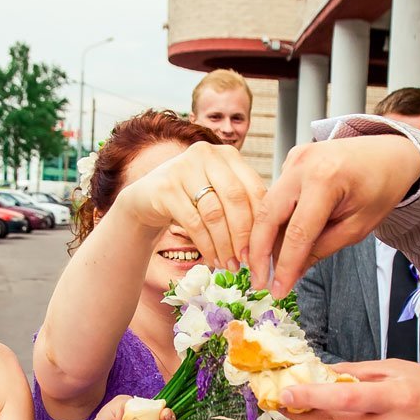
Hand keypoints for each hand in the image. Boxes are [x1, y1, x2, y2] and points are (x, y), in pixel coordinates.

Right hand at [111, 141, 266, 271]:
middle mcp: (207, 153)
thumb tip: (272, 241)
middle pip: (236, 199)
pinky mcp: (165, 187)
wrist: (146, 200)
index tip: (265, 249)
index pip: (254, 188)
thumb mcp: (219, 195)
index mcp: (228, 154)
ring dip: (225, 245)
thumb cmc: (192, 200)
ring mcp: (183, 167)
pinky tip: (213, 260)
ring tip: (230, 265)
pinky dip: (206, 246)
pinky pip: (193, 222)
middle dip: (244, 235)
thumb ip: (243, 206)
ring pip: (214, 213)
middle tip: (247, 261)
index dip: (262, 222)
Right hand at [249, 134, 419, 295]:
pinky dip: (274, 220)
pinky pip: (276, 195)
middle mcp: (303, 164)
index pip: (297, 232)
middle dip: (259, 253)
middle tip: (258, 282)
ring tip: (265, 268)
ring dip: (263, 238)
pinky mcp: (292, 159)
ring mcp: (295, 158)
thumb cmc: (381, 188)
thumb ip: (323, 248)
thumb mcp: (357, 226)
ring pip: (267, 206)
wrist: (390, 153)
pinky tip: (277, 242)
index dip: (285, 266)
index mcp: (326, 179)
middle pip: (268, 216)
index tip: (277, 290)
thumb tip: (293, 272)